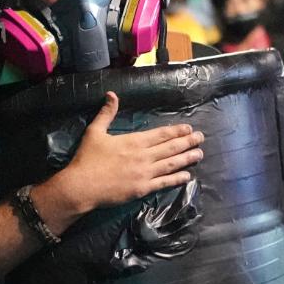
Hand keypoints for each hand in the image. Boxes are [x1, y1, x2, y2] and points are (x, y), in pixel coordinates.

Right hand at [50, 92, 203, 211]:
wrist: (82, 186)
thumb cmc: (87, 158)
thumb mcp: (95, 131)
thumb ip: (106, 113)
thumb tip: (112, 94)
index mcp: (134, 141)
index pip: (161, 134)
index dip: (176, 131)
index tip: (188, 128)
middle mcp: (144, 156)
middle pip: (170, 148)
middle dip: (187, 142)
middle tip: (201, 138)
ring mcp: (145, 174)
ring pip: (171, 164)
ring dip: (186, 158)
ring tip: (200, 154)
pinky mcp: (142, 189)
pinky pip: (164, 183)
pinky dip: (176, 179)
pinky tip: (187, 176)